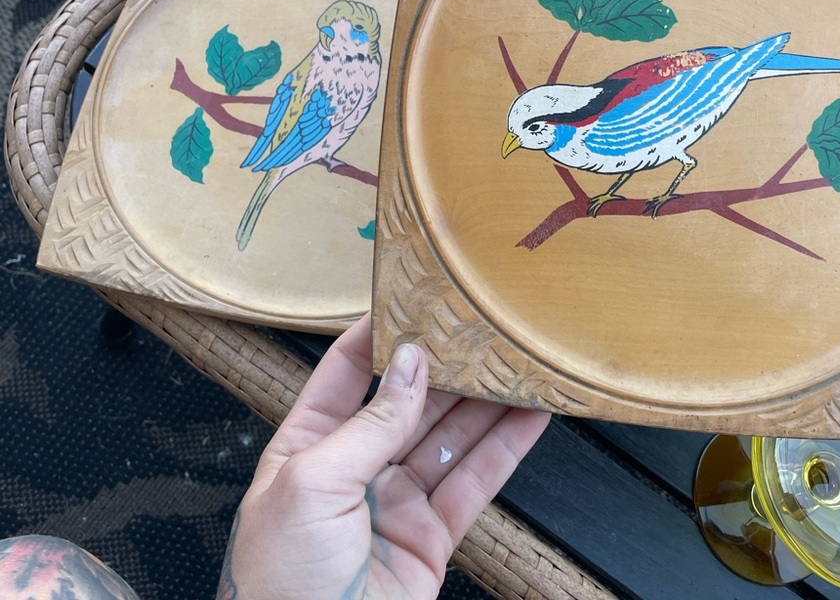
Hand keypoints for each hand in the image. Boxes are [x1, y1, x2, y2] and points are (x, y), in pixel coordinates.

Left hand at [217, 313, 550, 599]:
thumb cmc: (281, 583)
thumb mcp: (311, 486)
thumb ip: (368, 425)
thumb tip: (410, 365)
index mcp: (308, 446)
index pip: (346, 372)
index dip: (380, 334)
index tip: (414, 296)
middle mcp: (355, 467)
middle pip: (410, 400)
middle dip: (446, 364)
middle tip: (482, 326)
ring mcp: (396, 501)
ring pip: (450, 436)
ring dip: (486, 400)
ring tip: (517, 360)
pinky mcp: (433, 536)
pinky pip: (475, 482)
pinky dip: (506, 448)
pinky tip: (530, 416)